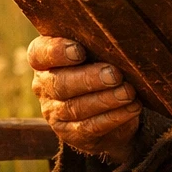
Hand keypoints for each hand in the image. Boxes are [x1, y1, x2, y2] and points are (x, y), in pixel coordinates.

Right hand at [28, 37, 141, 164]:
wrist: (108, 107)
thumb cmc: (101, 67)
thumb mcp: (96, 53)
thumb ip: (98, 44)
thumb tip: (120, 39)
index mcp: (45, 61)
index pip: (39, 54)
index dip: (56, 52)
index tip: (79, 51)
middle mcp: (44, 86)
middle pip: (59, 83)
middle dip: (89, 79)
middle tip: (114, 74)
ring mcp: (55, 112)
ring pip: (76, 107)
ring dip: (105, 100)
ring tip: (128, 93)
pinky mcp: (70, 133)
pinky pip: (90, 127)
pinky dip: (114, 117)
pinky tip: (131, 107)